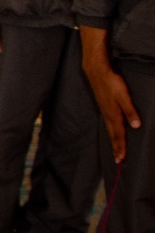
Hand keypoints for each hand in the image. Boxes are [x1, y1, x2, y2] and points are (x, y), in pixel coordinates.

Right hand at [83, 43, 142, 163]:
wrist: (96, 71)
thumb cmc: (112, 82)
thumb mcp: (124, 96)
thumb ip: (130, 110)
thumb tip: (136, 125)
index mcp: (114, 114)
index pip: (118, 134)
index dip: (121, 147)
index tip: (121, 159)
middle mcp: (108, 115)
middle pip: (113, 135)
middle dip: (116, 147)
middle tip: (118, 160)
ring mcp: (104, 110)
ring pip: (110, 129)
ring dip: (113, 141)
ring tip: (115, 150)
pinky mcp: (103, 106)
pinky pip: (107, 123)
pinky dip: (110, 131)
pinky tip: (111, 131)